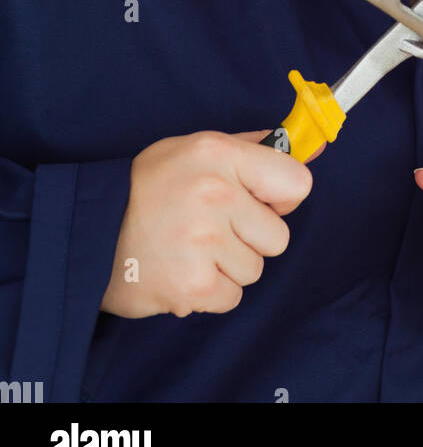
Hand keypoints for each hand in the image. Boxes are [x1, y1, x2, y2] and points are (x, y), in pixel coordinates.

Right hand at [100, 129, 322, 318]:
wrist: (88, 230)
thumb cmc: (148, 187)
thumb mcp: (196, 149)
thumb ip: (251, 150)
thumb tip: (309, 149)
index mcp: (220, 155)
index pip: (296, 182)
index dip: (282, 197)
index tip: (261, 201)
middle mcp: (216, 195)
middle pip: (278, 236)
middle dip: (250, 238)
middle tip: (212, 228)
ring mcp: (204, 242)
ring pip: (254, 269)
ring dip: (228, 266)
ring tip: (191, 248)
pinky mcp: (193, 286)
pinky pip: (231, 297)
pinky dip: (210, 291)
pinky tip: (183, 270)